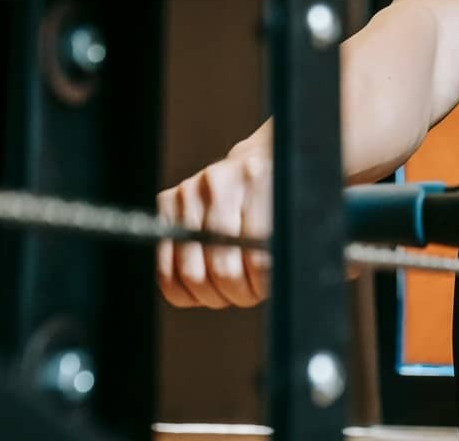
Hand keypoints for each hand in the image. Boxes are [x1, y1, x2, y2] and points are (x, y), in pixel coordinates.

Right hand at [156, 152, 272, 307]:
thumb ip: (286, 246)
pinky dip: (186, 291)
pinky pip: (165, 271)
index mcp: (259, 181)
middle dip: (240, 293)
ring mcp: (190, 191)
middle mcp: (220, 182)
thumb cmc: (279, 199)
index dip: (263, 287)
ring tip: (230, 287)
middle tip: (249, 289)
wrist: (259, 162)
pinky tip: (204, 285)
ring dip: (214, 295)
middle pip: (223, 271)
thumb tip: (277, 283)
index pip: (259, 262)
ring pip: (192, 275)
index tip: (266, 286)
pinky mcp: (168, 202)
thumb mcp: (292, 215)